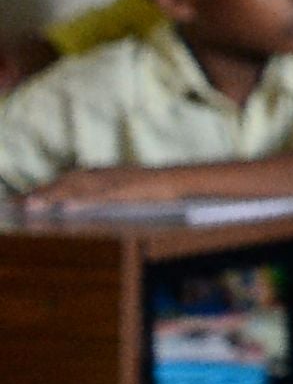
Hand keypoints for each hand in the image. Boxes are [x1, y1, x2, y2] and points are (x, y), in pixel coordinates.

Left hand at [21, 165, 177, 210]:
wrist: (185, 181)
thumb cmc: (157, 190)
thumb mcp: (125, 190)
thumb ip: (104, 195)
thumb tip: (80, 207)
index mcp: (101, 175)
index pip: (65, 182)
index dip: (42, 190)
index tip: (20, 200)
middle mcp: (103, 175)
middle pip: (65, 182)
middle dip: (40, 192)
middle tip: (15, 204)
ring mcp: (114, 182)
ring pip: (78, 188)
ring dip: (53, 195)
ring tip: (32, 205)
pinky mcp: (127, 190)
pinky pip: (101, 196)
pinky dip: (83, 201)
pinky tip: (67, 208)